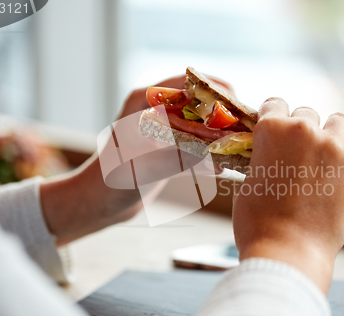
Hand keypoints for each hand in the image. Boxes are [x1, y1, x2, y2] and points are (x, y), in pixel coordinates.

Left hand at [40, 74, 232, 245]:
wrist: (97, 204)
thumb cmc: (111, 182)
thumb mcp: (144, 167)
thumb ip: (178, 156)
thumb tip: (217, 152)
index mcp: (143, 101)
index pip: (186, 83)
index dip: (214, 90)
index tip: (237, 106)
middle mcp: (153, 109)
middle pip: (197, 103)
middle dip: (222, 115)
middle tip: (245, 129)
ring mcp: (161, 128)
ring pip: (198, 123)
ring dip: (218, 134)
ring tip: (239, 147)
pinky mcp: (166, 147)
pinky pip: (194, 143)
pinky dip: (208, 152)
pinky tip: (221, 166)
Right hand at [232, 98, 343, 292]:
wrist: (288, 252)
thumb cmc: (257, 222)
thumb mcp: (249, 180)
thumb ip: (263, 158)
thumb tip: (270, 155)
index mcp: (272, 129)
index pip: (275, 103)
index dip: (273, 117)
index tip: (275, 130)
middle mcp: (305, 130)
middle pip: (306, 112)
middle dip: (300, 128)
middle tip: (296, 152)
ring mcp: (335, 147)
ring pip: (338, 121)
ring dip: (329, 133)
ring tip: (323, 155)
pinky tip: (337, 173)